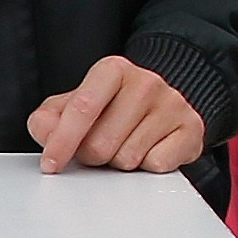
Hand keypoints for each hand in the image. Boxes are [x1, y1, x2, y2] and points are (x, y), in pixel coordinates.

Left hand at [26, 55, 206, 173]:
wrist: (162, 106)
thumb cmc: (112, 108)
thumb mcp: (73, 106)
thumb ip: (48, 119)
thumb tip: (46, 134)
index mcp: (112, 71)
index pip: (82, 108)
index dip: (62, 142)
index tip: (51, 164)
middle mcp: (146, 82)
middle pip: (101, 143)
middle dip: (92, 155)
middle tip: (99, 146)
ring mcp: (172, 104)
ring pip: (128, 158)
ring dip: (119, 162)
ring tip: (125, 145)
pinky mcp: (191, 128)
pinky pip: (156, 165)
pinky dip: (147, 167)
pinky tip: (149, 150)